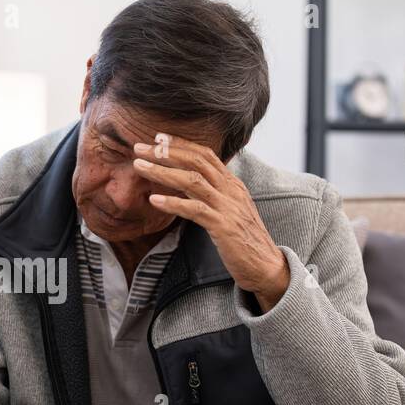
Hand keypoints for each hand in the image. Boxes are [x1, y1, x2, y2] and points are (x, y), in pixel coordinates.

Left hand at [132, 134, 290, 309]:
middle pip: (196, 161)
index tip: (157, 138)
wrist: (266, 266)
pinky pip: (195, 210)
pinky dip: (173, 203)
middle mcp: (231, 190)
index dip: (180, 144)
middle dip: (165, 152)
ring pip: (192, 180)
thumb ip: (212, 194)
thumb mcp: (229, 210)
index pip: (205, 154)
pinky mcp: (224, 227)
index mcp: (232, 184)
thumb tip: (187, 186)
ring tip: (139, 166)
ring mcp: (228, 207)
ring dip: (162, 172)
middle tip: (139, 148)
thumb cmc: (243, 240)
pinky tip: (154, 200)